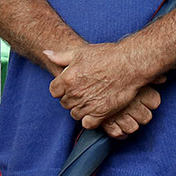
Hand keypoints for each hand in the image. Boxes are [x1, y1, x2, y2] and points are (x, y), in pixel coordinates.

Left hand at [43, 43, 159, 130]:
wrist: (129, 65)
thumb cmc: (106, 56)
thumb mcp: (80, 52)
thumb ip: (61, 56)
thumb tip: (46, 54)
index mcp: (67, 79)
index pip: (54, 91)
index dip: (61, 89)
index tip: (70, 86)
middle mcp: (75, 93)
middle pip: (64, 103)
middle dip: (71, 98)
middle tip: (83, 92)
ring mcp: (87, 104)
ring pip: (75, 114)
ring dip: (80, 109)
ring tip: (90, 100)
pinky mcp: (101, 113)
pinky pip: (87, 124)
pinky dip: (89, 120)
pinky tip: (95, 111)